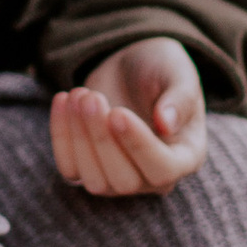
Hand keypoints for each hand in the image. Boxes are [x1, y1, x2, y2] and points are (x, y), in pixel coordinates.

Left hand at [49, 38, 208, 197]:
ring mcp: (118, 178)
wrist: (130, 66)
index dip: (138, 146)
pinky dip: (61, 136)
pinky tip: (63, 99)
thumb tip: (167, 124)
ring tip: (79, 94)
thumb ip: (179, 98)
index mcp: (186, 156)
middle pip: (125, 181)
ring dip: (79, 138)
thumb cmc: (161, 69)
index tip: (117, 113)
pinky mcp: (88, 168)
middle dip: (102, 140)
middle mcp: (153, 177)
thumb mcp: (177, 73)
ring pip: (95, 181)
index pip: (163, 170)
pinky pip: (69, 169)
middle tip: (91, 97)